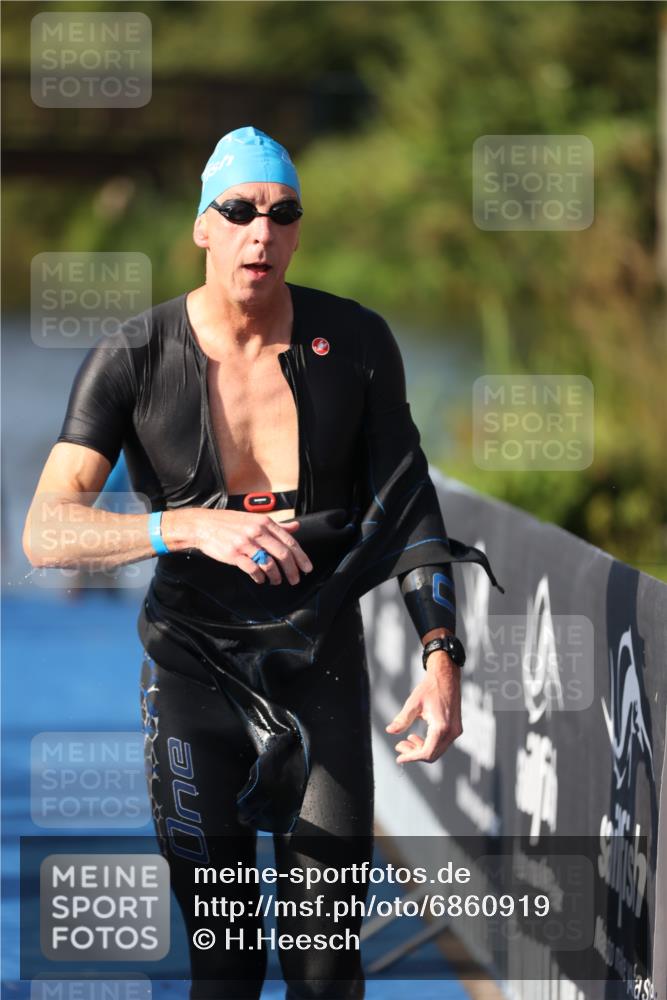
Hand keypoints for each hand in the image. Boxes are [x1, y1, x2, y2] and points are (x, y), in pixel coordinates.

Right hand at [165, 507, 313, 584]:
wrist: (203, 525)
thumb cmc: (229, 522)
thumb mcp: (254, 519)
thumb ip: (277, 525)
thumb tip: (296, 528)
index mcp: (264, 522)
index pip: (289, 541)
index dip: (301, 557)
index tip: (307, 568)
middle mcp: (257, 531)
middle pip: (282, 554)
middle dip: (292, 570)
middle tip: (296, 579)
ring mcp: (245, 543)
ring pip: (269, 564)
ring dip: (276, 576)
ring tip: (277, 581)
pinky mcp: (234, 554)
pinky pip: (253, 569)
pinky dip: (260, 577)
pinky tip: (261, 579)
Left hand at [385, 652, 461, 762]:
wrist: (446, 676)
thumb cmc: (431, 687)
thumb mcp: (413, 703)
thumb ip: (402, 719)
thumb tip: (390, 730)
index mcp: (442, 727)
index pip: (426, 752)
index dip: (411, 757)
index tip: (399, 758)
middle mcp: (452, 732)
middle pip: (432, 754)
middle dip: (414, 754)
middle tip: (399, 746)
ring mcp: (455, 731)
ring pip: (437, 750)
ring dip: (421, 749)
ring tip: (406, 740)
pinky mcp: (455, 728)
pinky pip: (441, 743)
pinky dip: (429, 743)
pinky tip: (417, 736)